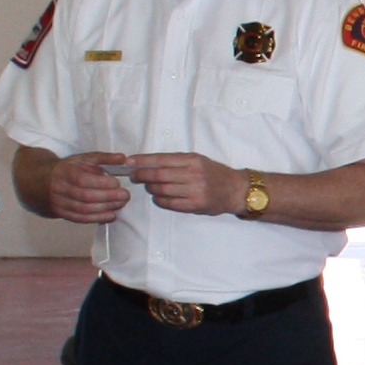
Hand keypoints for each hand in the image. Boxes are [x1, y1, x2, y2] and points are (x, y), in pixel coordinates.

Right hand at [45, 153, 133, 223]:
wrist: (42, 182)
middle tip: (125, 195)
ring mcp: (60, 203)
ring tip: (121, 204)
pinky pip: (81, 219)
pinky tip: (111, 215)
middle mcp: (60, 188)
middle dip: (108, 197)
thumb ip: (104, 158)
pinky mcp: (63, 214)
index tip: (117, 182)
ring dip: (105, 208)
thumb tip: (123, 158)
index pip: (82, 179)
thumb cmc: (68, 169)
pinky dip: (98, 218)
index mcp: (64, 171)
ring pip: (84, 209)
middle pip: (85, 196)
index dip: (101, 183)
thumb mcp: (83, 159)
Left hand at [116, 153, 243, 216]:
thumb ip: (175, 162)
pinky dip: (159, 200)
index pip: (161, 159)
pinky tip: (158, 197)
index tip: (129, 161)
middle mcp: (193, 174)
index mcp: (192, 160)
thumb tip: (147, 164)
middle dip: (142, 175)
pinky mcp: (195, 205)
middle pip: (158, 175)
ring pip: (162, 189)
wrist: (235, 190)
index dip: (142, 161)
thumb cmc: (214, 174)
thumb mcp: (198, 160)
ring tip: (148, 186)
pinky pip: (170, 203)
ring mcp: (195, 191)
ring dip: (150, 188)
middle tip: (134, 176)